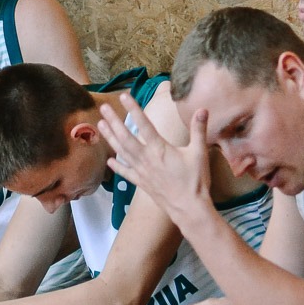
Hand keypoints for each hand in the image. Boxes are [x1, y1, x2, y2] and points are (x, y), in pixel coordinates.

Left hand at [95, 93, 212, 222]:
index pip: (144, 124)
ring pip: (122, 152)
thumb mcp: (199, 153)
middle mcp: (146, 159)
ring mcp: (142, 172)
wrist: (189, 209)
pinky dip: (117, 167)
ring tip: (101, 125)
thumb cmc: (195, 181)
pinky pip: (126, 173)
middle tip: (103, 108)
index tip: (124, 96)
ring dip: (110, 138)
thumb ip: (199, 130)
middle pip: (125, 137)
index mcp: (160, 149)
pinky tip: (110, 161)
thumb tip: (202, 109)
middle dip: (113, 121)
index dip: (133, 109)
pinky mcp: (142, 183)